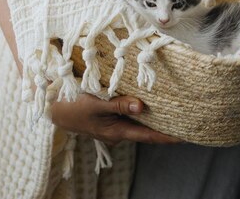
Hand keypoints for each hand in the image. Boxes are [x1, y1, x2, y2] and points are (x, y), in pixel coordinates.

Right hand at [50, 93, 180, 144]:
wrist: (52, 108)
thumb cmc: (72, 106)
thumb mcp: (96, 103)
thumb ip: (119, 104)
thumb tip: (142, 107)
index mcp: (117, 131)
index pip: (148, 136)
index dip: (168, 137)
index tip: (186, 135)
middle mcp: (118, 131)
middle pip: (147, 130)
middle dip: (166, 126)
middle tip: (187, 120)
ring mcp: (114, 126)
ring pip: (139, 123)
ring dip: (154, 118)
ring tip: (175, 110)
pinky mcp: (110, 118)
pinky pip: (130, 116)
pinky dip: (141, 111)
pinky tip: (150, 102)